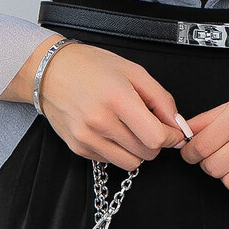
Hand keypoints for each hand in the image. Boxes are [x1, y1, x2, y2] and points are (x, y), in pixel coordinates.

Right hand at [38, 42, 185, 169]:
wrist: (51, 71)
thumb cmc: (92, 66)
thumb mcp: (133, 71)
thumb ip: (160, 98)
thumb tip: (177, 123)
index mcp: (118, 99)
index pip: (155, 137)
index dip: (170, 137)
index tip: (172, 131)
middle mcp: (100, 122)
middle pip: (146, 153)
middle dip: (155, 142)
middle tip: (149, 124)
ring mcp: (87, 137)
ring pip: (130, 162)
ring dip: (137, 149)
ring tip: (130, 128)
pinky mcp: (78, 148)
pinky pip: (111, 161)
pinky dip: (118, 150)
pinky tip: (112, 130)